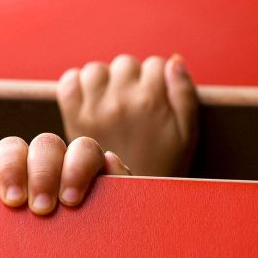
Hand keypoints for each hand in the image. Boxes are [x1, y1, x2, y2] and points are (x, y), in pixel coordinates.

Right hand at [0, 134, 130, 214]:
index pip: (83, 150)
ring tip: (13, 203)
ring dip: (11, 169)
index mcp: (85, 166)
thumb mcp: (112, 225)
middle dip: (42, 174)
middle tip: (41, 209)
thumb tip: (110, 159)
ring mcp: (21, 166)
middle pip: (46, 144)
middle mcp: (53, 160)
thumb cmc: (94, 246)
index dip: (76, 169)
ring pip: (13, 146)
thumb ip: (118, 192)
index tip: (70, 202)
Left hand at [57, 54, 198, 176]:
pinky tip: (90, 103)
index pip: (155, 65)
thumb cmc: (164, 164)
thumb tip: (172, 60)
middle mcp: (121, 101)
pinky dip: (77, 86)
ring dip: (104, 81)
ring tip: (112, 104)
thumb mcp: (187, 133)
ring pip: (96, 70)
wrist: (132, 198)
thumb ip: (184, 93)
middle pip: (125, 65)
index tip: (156, 102)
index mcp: (151, 101)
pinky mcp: (74, 118)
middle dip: (132, 80)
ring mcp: (94, 109)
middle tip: (134, 107)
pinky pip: (69, 83)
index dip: (158, 81)